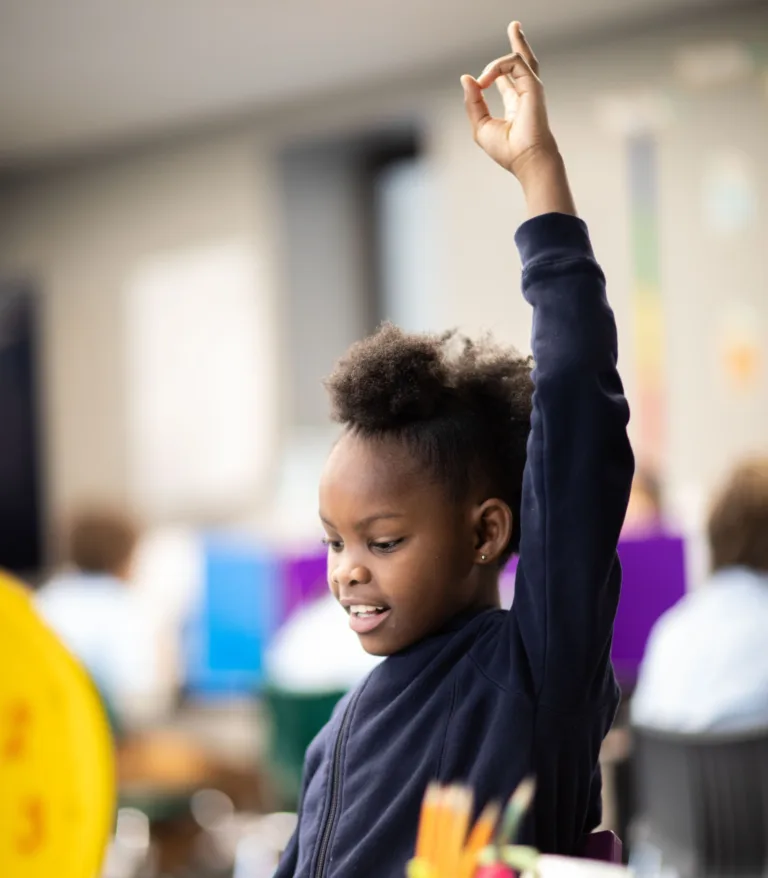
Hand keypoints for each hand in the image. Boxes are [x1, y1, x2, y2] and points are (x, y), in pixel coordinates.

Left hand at [461, 22, 575, 216]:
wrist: (526, 160)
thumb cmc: (507, 150)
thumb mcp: (481, 126)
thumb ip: (473, 102)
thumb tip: (465, 78)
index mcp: (514, 105)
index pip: (507, 81)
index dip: (495, 74)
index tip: (479, 81)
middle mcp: (524, 94)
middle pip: (522, 62)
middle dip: (519, 43)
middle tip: (515, 26)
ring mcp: (530, 88)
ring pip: (522, 57)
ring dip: (516, 41)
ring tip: (513, 26)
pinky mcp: (532, 85)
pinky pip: (513, 62)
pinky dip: (496, 67)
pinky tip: (484, 81)